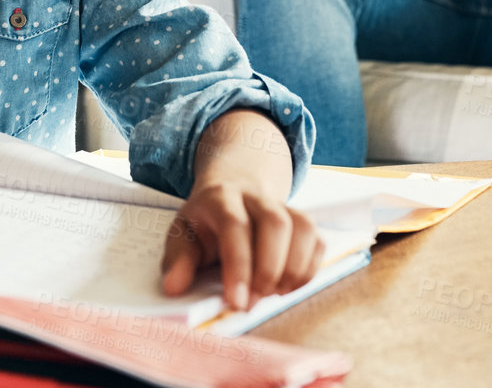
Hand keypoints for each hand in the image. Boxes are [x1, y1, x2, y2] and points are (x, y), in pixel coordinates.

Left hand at [160, 180, 324, 310]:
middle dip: (268, 270)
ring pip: (302, 227)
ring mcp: (282, 205)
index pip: (235, 225)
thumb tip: (174, 287)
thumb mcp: (182, 233)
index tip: (236, 302)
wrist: (233, 188)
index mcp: (220, 197)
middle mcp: (255, 197)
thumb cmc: (206, 221)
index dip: (239, 265)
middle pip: (275, 223)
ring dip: (293, 269)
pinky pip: (317, 239)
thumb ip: (178, 259)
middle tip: (252, 303)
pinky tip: (289, 286)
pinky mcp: (301, 220)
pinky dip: (309, 268)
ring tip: (272, 294)